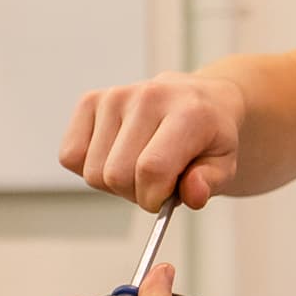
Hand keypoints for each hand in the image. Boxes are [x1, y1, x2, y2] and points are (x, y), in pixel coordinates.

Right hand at [59, 72, 245, 210]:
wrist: (199, 100)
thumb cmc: (209, 137)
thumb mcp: (225, 164)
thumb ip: (210, 182)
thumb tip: (193, 193)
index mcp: (187, 112)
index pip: (152, 169)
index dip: (154, 198)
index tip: (164, 199)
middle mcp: (148, 97)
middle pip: (117, 175)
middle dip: (135, 193)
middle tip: (155, 182)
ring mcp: (115, 96)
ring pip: (93, 172)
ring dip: (114, 183)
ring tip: (138, 166)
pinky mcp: (90, 100)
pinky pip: (70, 156)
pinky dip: (90, 166)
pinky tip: (116, 155)